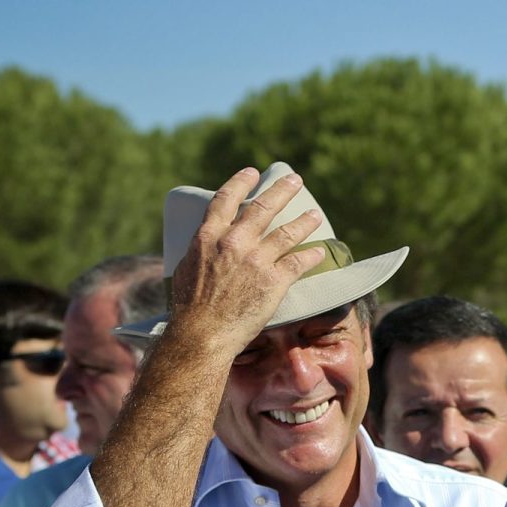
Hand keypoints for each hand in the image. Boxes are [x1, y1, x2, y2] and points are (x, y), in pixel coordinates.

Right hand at [163, 166, 327, 358]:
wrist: (202, 334)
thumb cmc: (189, 307)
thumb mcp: (187, 268)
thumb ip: (201, 250)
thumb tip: (207, 243)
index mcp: (208, 237)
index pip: (226, 199)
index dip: (241, 182)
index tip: (253, 173)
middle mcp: (233, 243)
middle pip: (263, 207)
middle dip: (282, 190)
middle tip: (296, 180)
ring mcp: (255, 261)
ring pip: (287, 232)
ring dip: (304, 221)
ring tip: (314, 214)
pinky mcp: (273, 282)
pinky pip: (298, 263)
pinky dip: (311, 256)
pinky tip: (319, 252)